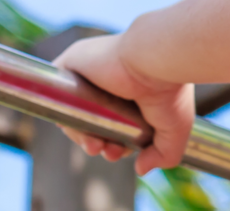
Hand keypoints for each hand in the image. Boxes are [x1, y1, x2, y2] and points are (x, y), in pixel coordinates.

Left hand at [53, 34, 194, 175]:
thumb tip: (141, 169)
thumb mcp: (175, 129)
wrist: (157, 61)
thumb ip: (164, 153)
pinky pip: (54, 94)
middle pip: (91, 119)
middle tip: (108, 152)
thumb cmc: (170, 90)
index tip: (119, 152)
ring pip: (73, 112)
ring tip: (96, 146)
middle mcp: (110, 78)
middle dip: (97, 143)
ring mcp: (90, 70)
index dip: (113, 142)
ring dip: (80, 136)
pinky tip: (78, 127)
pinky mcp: (72, 62)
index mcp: (134, 88)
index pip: (113, 121)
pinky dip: (60, 112)